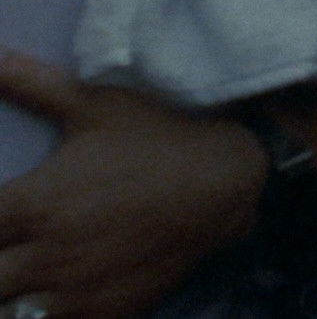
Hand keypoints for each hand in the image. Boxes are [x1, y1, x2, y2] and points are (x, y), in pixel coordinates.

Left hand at [0, 54, 262, 318]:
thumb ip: (35, 85)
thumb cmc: (160, 136)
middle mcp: (44, 254)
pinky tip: (46, 295)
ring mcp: (74, 290)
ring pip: (12, 313)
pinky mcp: (105, 312)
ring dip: (9, 297)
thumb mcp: (99, 105)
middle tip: (3, 245)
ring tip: (18, 275)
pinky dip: (42, 314)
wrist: (230, 179)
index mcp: (32, 203)